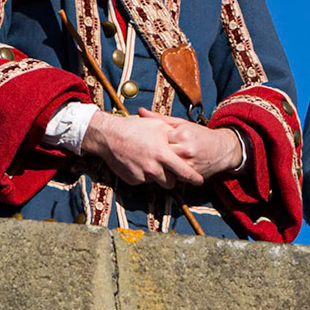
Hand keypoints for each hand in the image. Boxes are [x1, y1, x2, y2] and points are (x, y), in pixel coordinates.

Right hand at [82, 111, 240, 188]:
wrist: (109, 136)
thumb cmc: (135, 128)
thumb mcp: (158, 126)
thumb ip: (174, 136)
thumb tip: (185, 143)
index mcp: (163, 154)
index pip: (184, 172)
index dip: (194, 178)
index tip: (200, 181)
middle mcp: (153, 168)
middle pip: (171, 183)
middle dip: (173, 178)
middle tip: (171, 170)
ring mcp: (141, 176)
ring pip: (157, 182)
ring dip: (158, 176)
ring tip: (153, 162)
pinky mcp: (132, 180)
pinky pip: (144, 181)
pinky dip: (144, 174)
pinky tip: (139, 162)